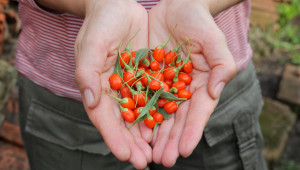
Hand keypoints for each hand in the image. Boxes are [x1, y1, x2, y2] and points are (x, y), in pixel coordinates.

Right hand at [74, 0, 150, 168]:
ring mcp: (132, 85)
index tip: (124, 155)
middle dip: (132, 144)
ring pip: (140, 115)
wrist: (119, 6)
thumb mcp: (91, 44)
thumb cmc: (101, 24)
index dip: (113, 137)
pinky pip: (155, 98)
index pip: (104, 118)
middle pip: (123, 123)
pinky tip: (168, 128)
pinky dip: (160, 114)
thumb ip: (87, 73)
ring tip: (157, 154)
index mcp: (97, 87)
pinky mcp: (148, 76)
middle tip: (144, 162)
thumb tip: (91, 102)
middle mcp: (115, 91)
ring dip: (148, 135)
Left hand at [148, 0, 236, 166]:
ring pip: (159, 114)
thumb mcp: (214, 40)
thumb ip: (221, 65)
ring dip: (155, 135)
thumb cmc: (198, 21)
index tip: (184, 150)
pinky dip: (139, 115)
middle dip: (171, 140)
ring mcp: (164, 85)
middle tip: (164, 160)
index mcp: (201, 84)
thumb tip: (215, 92)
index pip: (198, 113)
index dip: (192, 131)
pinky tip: (134, 130)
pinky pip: (142, 98)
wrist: (176, 6)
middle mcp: (182, 90)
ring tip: (149, 154)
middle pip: (177, 119)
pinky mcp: (147, 77)